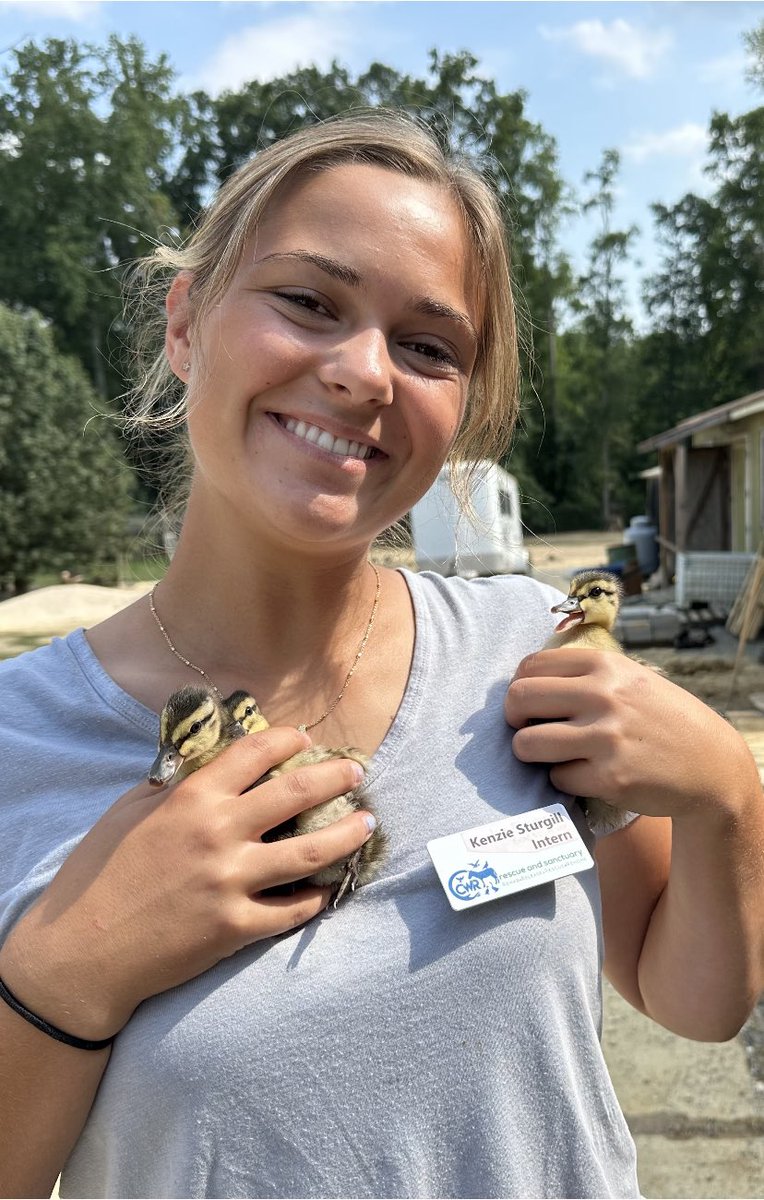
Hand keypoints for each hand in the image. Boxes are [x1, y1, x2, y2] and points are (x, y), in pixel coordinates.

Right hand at [0, 726, 373, 1040]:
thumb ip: (174, 785)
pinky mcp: (236, 928)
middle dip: (335, 776)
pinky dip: (317, 896)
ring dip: (347, 833)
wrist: (82, 952)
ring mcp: (231, 882)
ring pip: (311, 852)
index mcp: (192, 798)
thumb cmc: (99, 875)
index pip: (255, 752)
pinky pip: (293, 909)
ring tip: (367, 822)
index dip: (288, 739)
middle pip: (297, 793)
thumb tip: (207, 763)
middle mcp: (218, 834)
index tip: (305, 738)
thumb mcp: (129, 811)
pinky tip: (329, 887)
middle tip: (356, 771)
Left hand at [504, 648, 752, 822]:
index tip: (529, 704)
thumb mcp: (629, 679)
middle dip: (513, 719)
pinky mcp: (610, 778)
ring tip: (551, 755)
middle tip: (527, 729)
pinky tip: (587, 774)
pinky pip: (557, 778)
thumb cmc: (659, 718)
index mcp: (605, 666)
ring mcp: (606, 738)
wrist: (710, 764)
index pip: (530, 667)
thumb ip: (583, 674)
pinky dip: (565, 779)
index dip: (520, 687)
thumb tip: (522, 678)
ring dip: (531, 753)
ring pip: (527, 744)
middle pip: (518, 699)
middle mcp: (604, 696)